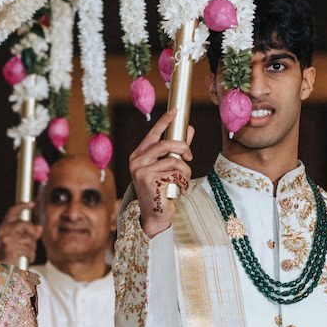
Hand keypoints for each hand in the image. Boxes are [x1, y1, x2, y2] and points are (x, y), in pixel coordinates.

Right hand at [0, 207, 39, 265]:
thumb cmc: (7, 256)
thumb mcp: (16, 242)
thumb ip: (28, 234)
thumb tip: (39, 228)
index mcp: (3, 227)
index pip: (12, 211)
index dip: (22, 205)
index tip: (31, 203)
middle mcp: (4, 231)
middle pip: (26, 225)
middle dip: (33, 234)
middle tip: (34, 241)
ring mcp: (7, 239)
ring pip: (29, 239)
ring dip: (32, 248)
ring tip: (28, 254)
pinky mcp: (11, 249)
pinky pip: (28, 249)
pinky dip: (31, 255)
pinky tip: (28, 258)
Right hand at [126, 114, 192, 235]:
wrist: (155, 215)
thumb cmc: (161, 190)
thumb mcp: (168, 168)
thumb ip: (176, 149)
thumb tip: (189, 129)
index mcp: (138, 155)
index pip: (153, 134)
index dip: (165, 121)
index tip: (176, 110)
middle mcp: (136, 161)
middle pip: (166, 144)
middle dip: (183, 148)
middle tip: (190, 157)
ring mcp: (140, 171)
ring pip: (174, 160)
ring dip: (184, 171)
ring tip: (182, 181)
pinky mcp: (148, 180)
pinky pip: (175, 173)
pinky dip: (182, 181)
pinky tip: (177, 190)